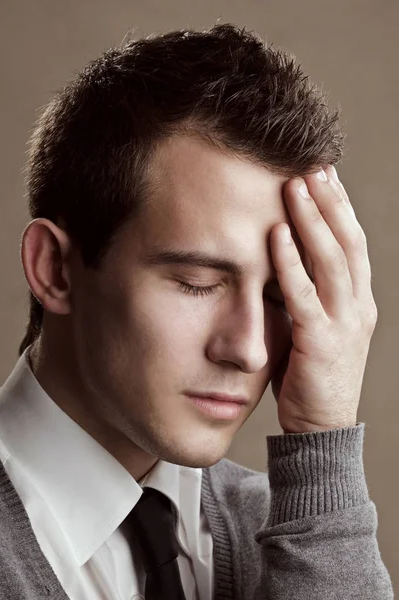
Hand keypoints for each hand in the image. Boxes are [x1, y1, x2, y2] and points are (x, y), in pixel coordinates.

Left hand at [269, 165, 377, 433]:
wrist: (321, 428)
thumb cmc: (312, 375)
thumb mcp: (316, 326)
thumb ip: (306, 294)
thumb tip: (281, 259)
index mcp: (358, 301)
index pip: (352, 244)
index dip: (339, 208)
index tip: (323, 176)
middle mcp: (357, 306)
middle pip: (348, 242)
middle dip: (330, 202)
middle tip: (313, 167)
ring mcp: (344, 324)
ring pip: (332, 260)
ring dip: (313, 219)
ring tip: (295, 186)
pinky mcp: (321, 342)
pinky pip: (304, 295)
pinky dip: (290, 263)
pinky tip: (276, 234)